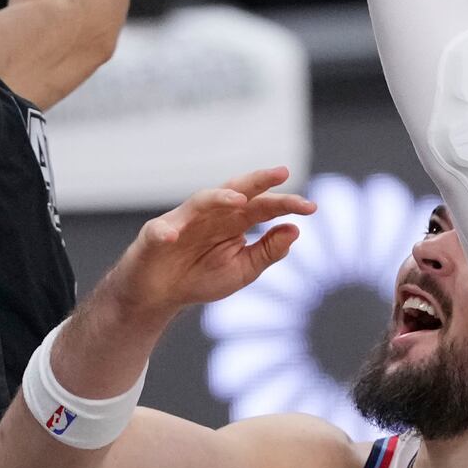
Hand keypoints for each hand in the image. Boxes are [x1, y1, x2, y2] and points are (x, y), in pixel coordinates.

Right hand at [112, 168, 314, 316]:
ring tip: (238, 200)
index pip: (264, 207)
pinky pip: (161, 230)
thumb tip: (295, 229)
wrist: (159, 295)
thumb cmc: (200, 277)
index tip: (312, 208)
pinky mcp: (156, 234)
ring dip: (219, 197)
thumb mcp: (242, 270)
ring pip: (202, 200)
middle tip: (282, 172)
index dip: (286, 204)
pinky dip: (167, 232)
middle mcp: (212, 215)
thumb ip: (267, 251)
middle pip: (237, 190)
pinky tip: (173, 237)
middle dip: (258, 180)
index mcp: (235, 222)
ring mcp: (183, 221)